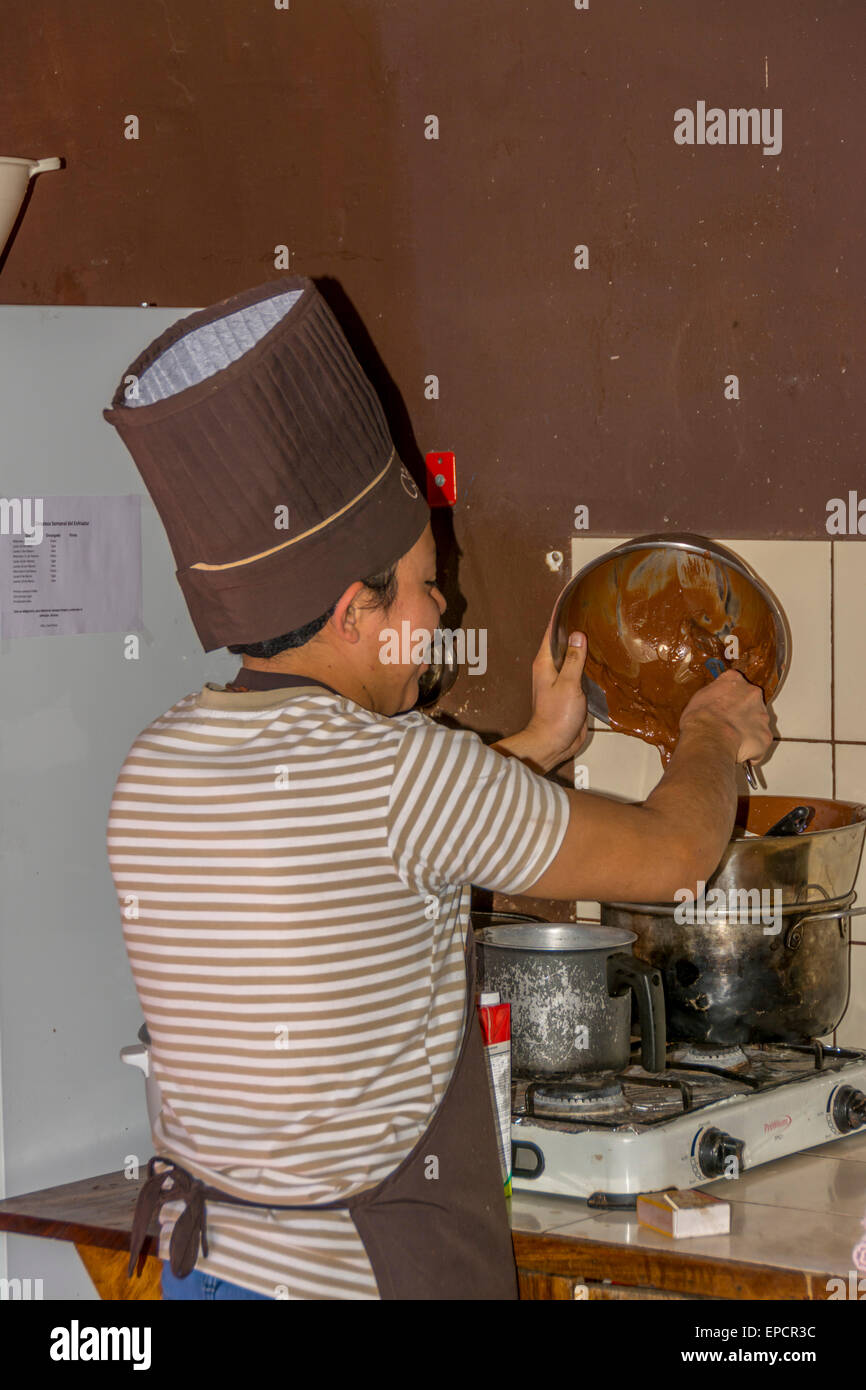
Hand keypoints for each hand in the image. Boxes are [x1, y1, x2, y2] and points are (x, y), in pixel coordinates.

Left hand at [521, 611, 589, 769]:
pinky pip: (580, 672)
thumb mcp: (568, 685)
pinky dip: (589, 664)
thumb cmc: (556, 716)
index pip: (552, 631)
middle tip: (594, 611)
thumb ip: (574, 660)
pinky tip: (603, 659)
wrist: (554, 743)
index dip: (561, 614)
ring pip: (573, 657)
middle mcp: (551, 668)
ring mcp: (561, 680)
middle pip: (564, 642)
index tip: (571, 597)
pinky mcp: (571, 691)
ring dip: (585, 647)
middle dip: (576, 628)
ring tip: (602, 630)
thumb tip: (578, 635)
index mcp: (545, 663)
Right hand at [679, 669, 772, 763]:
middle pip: (751, 703)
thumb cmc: (700, 718)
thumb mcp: (699, 697)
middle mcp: (753, 694)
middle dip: (742, 714)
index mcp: (735, 680)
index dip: (729, 698)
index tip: (724, 705)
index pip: (736, 684)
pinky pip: (760, 743)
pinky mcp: (766, 735)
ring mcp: (762, 715)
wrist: (709, 737)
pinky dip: (751, 749)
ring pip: (757, 723)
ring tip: (731, 740)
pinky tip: (737, 750)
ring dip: (747, 731)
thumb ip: (714, 694)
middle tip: (728, 725)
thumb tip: (713, 701)